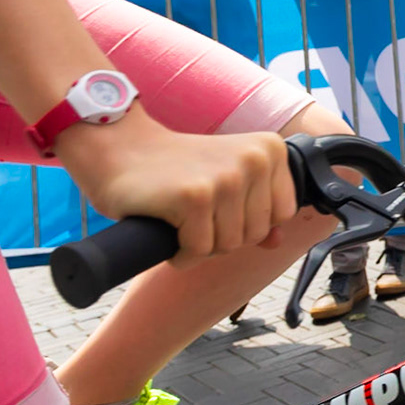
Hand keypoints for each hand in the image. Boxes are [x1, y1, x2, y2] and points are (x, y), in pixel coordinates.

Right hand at [57, 110, 296, 263]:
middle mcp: (254, 160)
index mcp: (270, 150)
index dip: (249, 221)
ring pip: (227, 246)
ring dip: (200, 245)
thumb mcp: (227, 177)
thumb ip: (257, 206)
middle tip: (196, 212)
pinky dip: (180, 254)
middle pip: (254, 234)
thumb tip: (277, 241)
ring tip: (181, 217)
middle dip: (223, 235)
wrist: (121, 150)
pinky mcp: (195, 197)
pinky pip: (197, 252)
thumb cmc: (176, 168)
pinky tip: (167, 228)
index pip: (282, 214)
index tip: (221, 206)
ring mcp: (226, 177)